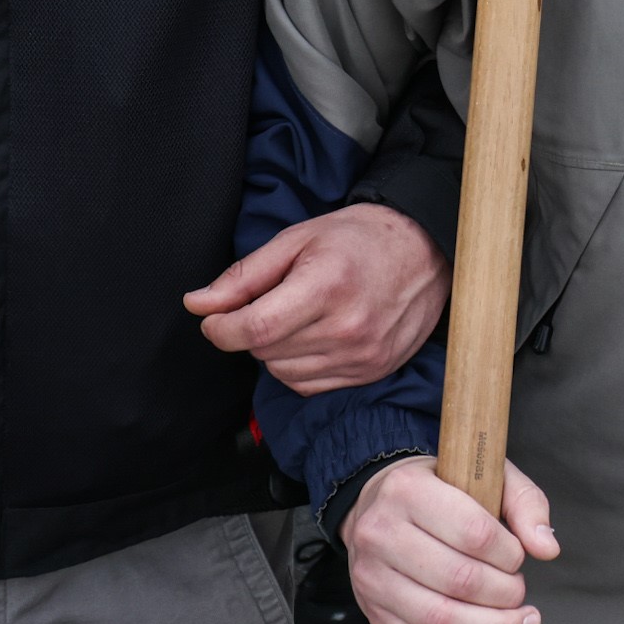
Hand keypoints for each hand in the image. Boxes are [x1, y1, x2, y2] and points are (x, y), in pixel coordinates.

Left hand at [186, 205, 446, 392]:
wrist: (426, 249)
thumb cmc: (359, 237)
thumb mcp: (297, 239)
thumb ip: (244, 276)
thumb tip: (197, 304)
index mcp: (327, 285)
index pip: (255, 328)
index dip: (221, 328)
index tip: (214, 318)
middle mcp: (348, 328)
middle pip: (265, 351)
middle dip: (250, 330)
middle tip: (269, 301)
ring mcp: (363, 356)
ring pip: (282, 372)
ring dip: (274, 349)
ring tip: (297, 315)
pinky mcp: (372, 373)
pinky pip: (308, 386)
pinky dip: (297, 366)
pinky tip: (312, 336)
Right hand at [344, 454, 558, 623]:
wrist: (376, 506)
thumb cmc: (440, 489)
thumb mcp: (484, 475)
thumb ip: (524, 503)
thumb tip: (547, 548)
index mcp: (408, 489)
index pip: (473, 533)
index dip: (509, 555)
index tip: (519, 558)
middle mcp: (381, 532)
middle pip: (459, 580)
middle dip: (505, 596)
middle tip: (520, 594)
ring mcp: (372, 577)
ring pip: (440, 620)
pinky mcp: (374, 613)